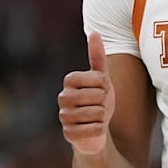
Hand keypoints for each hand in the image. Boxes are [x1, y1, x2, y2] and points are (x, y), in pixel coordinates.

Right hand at [59, 32, 115, 153]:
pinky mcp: (68, 135)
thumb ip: (97, 56)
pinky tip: (92, 129)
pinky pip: (96, 129)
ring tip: (95, 117)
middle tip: (98, 106)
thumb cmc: (98, 99)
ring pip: (98, 113)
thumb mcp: (101, 78)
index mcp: (69, 80)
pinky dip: (100, 130)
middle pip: (99, 96)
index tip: (99, 90)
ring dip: (102, 117)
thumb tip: (95, 32)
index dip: (105, 86)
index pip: (99, 79)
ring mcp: (64, 117)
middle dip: (105, 102)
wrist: (94, 129)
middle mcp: (62, 97)